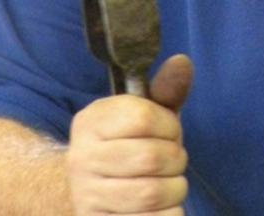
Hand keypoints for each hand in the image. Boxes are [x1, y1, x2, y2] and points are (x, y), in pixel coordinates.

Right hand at [67, 54, 193, 214]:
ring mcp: (86, 196)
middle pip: (152, 157)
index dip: (169, 126)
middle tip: (172, 161)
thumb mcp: (147, 115)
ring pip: (152, 193)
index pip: (144, 117)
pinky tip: (162, 207)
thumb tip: (183, 62)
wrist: (92, 190)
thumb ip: (165, 90)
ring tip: (168, 183)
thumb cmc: (131, 147)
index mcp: (91, 122)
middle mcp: (81, 158)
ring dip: (175, 189)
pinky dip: (169, 214)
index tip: (169, 131)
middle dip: (176, 159)